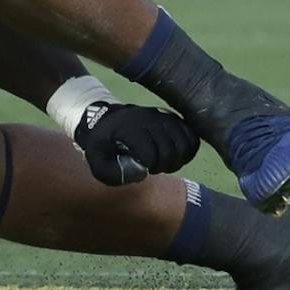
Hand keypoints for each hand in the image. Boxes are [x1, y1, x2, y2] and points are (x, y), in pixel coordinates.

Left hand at [73, 101, 199, 185]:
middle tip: (153, 167)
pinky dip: (188, 151)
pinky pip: (192, 137)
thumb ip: (114, 173)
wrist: (105, 120)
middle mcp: (148, 119)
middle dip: (163, 166)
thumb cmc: (103, 144)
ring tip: (163, 162)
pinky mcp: (173, 117)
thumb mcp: (97, 161)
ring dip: (177, 159)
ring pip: (185, 144)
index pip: (151, 154)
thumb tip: (142, 172)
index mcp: (129, 129)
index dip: (149, 167)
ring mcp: (162, 116)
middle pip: (170, 151)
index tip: (141, 166)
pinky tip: (175, 155)